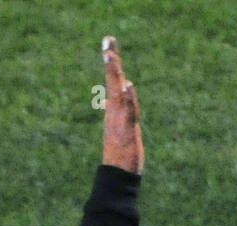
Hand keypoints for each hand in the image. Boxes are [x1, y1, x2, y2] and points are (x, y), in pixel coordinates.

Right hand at [101, 36, 142, 173]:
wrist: (117, 174)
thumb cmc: (120, 151)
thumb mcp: (119, 125)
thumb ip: (117, 109)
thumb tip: (107, 98)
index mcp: (115, 108)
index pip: (113, 80)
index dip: (111, 62)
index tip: (108, 42)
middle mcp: (116, 111)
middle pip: (114, 81)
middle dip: (111, 60)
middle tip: (108, 40)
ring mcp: (120, 120)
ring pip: (119, 92)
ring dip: (115, 74)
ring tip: (111, 57)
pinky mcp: (127, 130)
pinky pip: (129, 111)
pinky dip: (128, 98)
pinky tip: (128, 86)